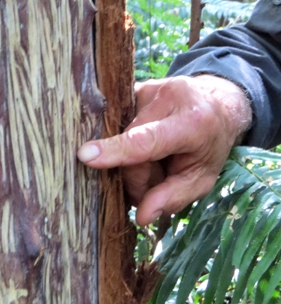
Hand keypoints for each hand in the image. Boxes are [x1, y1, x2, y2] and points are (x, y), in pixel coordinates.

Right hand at [77, 75, 251, 225]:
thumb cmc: (209, 145)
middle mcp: (168, 98)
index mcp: (193, 122)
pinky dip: (127, 142)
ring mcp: (148, 88)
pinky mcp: (134, 86)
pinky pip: (119, 123)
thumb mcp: (202, 178)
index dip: (116, 150)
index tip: (85, 157)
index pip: (146, 139)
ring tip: (154, 160)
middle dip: (138, 176)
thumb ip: (173, 198)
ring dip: (132, 159)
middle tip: (154, 184)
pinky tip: (145, 144)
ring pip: (121, 136)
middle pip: (130, 147)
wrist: (217, 103)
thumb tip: (141, 217)